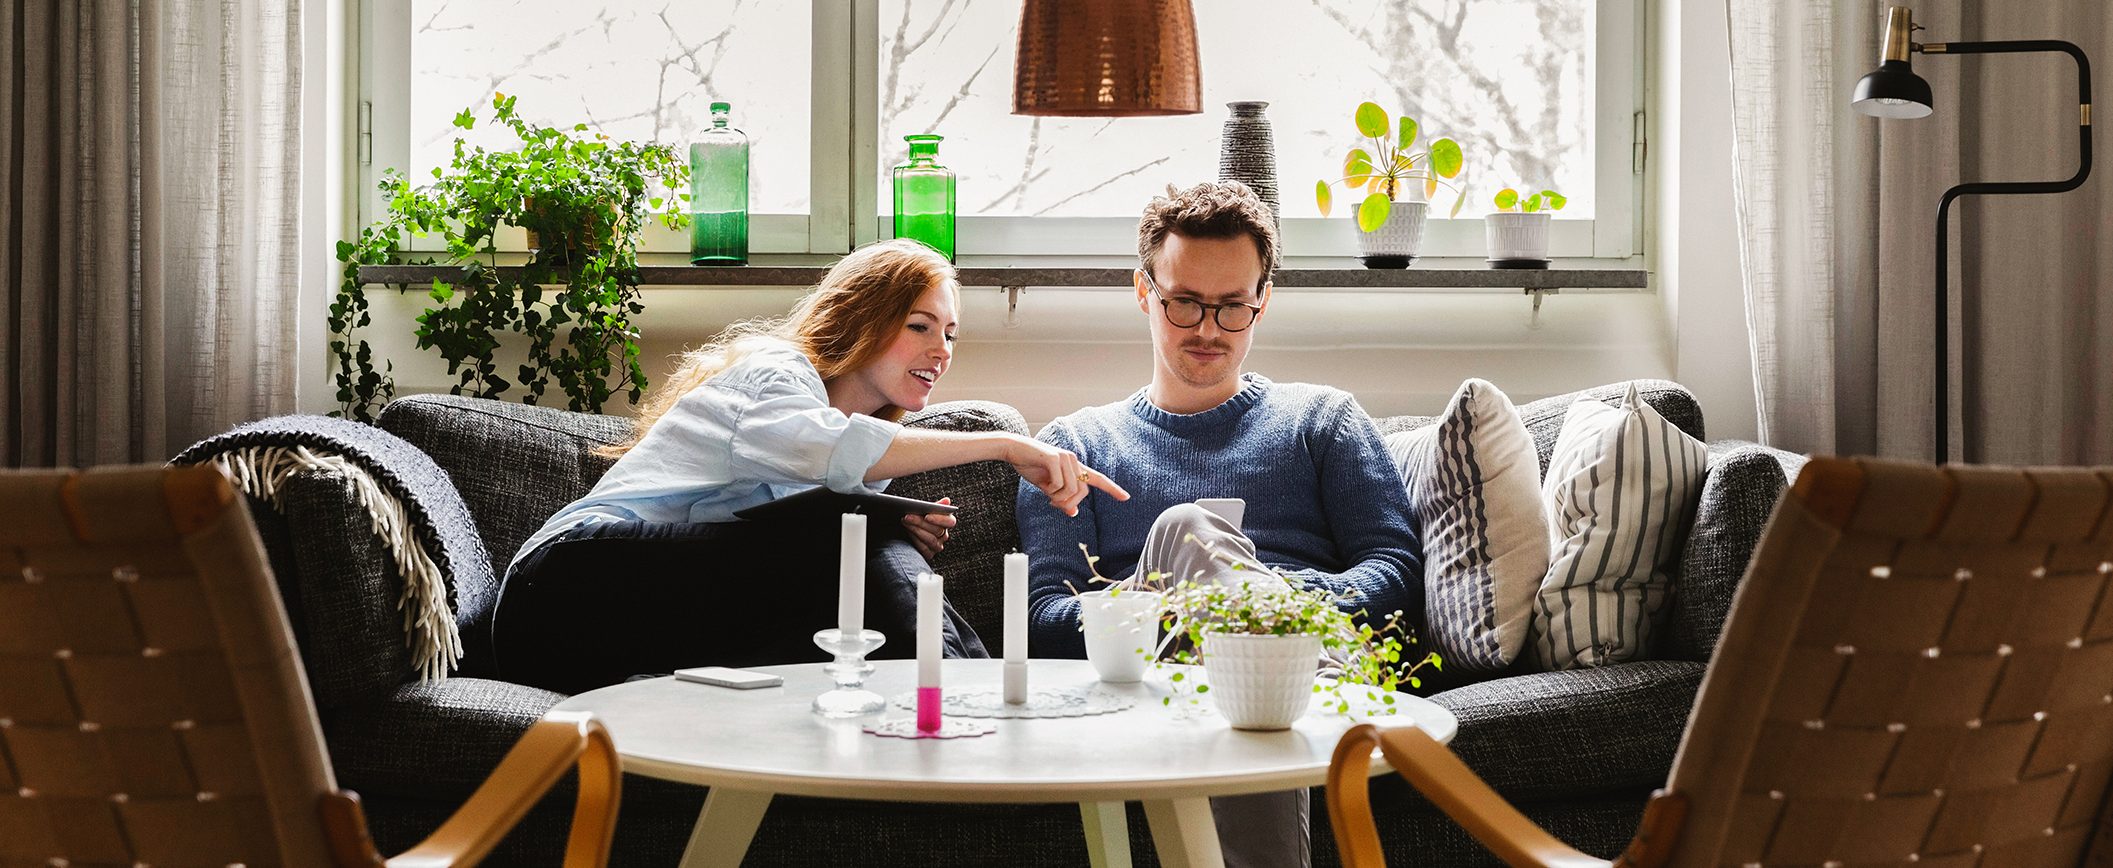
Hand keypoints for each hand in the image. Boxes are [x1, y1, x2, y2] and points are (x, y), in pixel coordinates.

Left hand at [901, 497, 954, 559]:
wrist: (904, 531)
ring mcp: (937, 546)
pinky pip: (924, 548)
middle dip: (921, 522)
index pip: (950, 522)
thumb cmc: (918, 518)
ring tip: (905, 521)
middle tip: (908, 516)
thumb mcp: (925, 510)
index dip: (940, 519)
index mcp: (947, 522)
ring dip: (916, 530)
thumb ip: (935, 506)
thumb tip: (947, 500)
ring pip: (931, 539)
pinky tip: (907, 532)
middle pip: (937, 530)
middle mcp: (944, 535)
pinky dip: (915, 539)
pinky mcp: (929, 554)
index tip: (927, 515)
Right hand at [1007, 436, 1130, 516]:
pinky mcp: (1054, 458)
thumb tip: (1074, 512)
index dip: (1112, 489)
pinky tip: (1042, 485)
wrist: (1013, 450)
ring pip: (1071, 490)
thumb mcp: (1047, 487)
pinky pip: (1059, 484)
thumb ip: (1061, 498)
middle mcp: (1074, 460)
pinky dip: (1051, 490)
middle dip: (1068, 503)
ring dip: (1057, 498)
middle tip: (1053, 504)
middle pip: (1082, 492)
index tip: (1126, 497)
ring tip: (1046, 493)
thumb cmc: (1030, 467)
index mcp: (1075, 467)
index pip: (1097, 479)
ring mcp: (1065, 458)